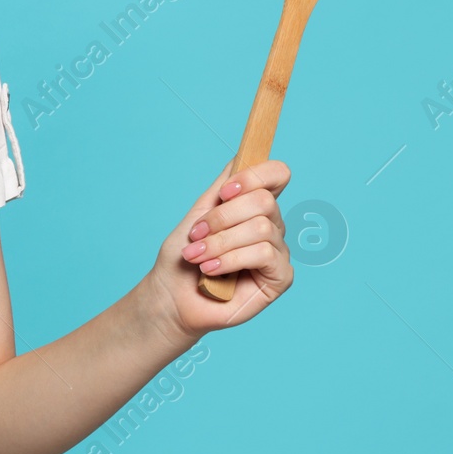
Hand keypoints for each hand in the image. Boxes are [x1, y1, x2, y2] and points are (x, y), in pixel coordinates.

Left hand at [142, 159, 293, 341]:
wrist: (172, 296)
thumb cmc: (183, 257)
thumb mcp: (198, 214)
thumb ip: (221, 188)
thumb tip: (240, 157)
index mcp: (254, 206)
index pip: (277, 175)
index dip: (256, 175)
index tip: (225, 191)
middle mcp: (271, 226)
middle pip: (264, 201)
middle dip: (222, 217)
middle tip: (196, 235)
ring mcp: (278, 252)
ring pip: (260, 228)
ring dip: (219, 242)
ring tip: (197, 257)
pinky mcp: (281, 277)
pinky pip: (263, 254)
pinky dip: (230, 259)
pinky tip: (210, 270)